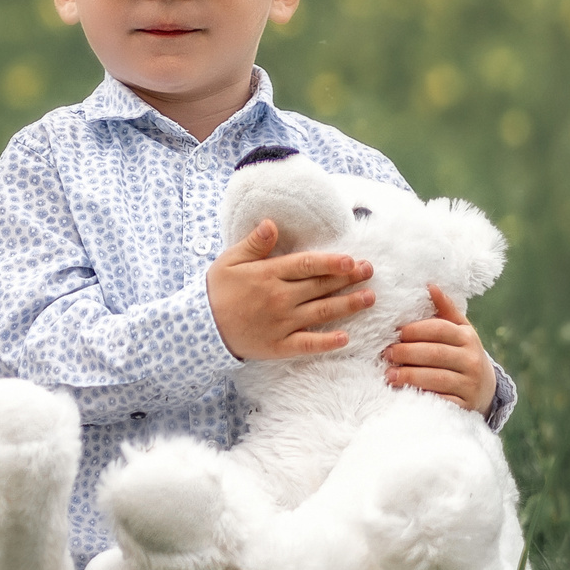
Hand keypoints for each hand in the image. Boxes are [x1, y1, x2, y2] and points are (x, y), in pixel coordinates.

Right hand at [206, 219, 373, 359]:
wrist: (200, 328)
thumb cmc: (215, 291)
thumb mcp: (229, 261)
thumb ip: (253, 243)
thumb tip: (272, 223)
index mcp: (269, 275)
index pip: (307, 265)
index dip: (332, 262)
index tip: (352, 259)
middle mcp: (279, 298)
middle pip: (321, 286)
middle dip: (348, 278)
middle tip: (370, 272)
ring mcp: (281, 323)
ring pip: (321, 312)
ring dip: (347, 305)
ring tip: (369, 298)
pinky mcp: (279, 346)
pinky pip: (307, 344)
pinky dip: (327, 342)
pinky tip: (346, 338)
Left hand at [384, 285, 495, 414]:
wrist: (486, 388)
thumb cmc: (462, 353)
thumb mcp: (459, 331)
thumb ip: (445, 309)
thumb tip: (429, 285)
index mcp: (467, 337)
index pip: (440, 330)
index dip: (415, 330)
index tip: (395, 332)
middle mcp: (472, 360)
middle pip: (436, 354)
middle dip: (407, 353)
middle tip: (386, 353)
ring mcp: (469, 384)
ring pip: (437, 378)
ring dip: (410, 376)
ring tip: (389, 374)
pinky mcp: (464, 406)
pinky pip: (442, 401)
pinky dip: (422, 397)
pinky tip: (405, 393)